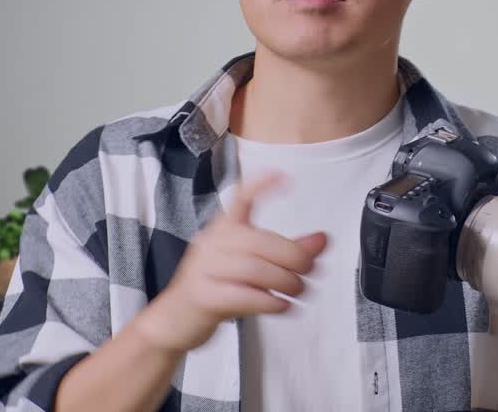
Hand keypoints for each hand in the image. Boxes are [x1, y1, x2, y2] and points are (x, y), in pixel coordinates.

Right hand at [134, 169, 327, 353]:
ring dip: (285, 281)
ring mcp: (204, 269)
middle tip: (310, 270)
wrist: (174, 321)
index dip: (261, 185)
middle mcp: (211, 243)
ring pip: (253, 268)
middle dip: (293, 255)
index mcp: (222, 229)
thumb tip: (323, 239)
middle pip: (258, 240)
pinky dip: (269, 301)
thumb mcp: (250, 266)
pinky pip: (241, 294)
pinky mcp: (203, 296)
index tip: (285, 178)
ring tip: (299, 291)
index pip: (240, 198)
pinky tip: (282, 305)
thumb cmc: (216, 288)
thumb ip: (287, 252)